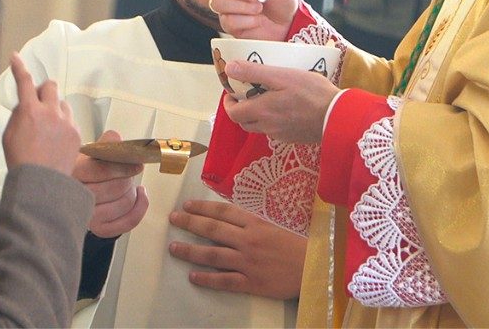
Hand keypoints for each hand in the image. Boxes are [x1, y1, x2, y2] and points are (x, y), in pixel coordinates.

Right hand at [2, 54, 80, 174]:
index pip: (24, 82)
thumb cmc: (20, 160)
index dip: (19, 68)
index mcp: (29, 111)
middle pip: (50, 85)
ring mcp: (66, 122)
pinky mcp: (76, 132)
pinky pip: (70, 120)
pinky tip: (55, 140)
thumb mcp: (9, 135)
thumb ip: (19, 114)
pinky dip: (63, 124)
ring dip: (54, 109)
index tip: (16, 58)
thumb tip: (26, 104)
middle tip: (37, 103)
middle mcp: (50, 112)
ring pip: (62, 103)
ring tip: (46, 130)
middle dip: (43, 90)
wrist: (41, 183)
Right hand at [73, 130, 150, 237]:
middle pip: (116, 187)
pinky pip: (127, 222)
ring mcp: (87, 216)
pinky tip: (138, 197)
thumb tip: (114, 139)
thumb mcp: (90, 154)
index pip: (99, 170)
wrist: (77, 193)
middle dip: (128, 178)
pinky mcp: (98, 228)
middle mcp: (76, 197)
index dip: (122, 166)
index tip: (136, 164)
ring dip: (133, 192)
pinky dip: (139, 209)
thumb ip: (104, 144)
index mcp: (72, 174)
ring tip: (128, 185)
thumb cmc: (86, 173)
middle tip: (129, 172)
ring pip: (124, 204)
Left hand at [168, 200, 306, 299]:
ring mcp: (247, 262)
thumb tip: (230, 215)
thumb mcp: (277, 225)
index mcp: (256, 223)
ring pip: (212, 254)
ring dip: (190, 251)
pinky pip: (224, 280)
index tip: (187, 205)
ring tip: (174, 248)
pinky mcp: (251, 282)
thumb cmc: (299, 245)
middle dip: (190, 223)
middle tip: (173, 219)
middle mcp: (248, 240)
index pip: (223, 211)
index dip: (203, 207)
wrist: (315, 269)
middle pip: (212, 229)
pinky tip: (193, 276)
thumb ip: (254, 221)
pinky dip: (206, 278)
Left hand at [222, 61, 338, 143]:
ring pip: (259, 127)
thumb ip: (254, 72)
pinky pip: (274, 131)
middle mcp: (268, 127)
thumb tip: (229, 68)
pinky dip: (271, 121)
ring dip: (255, 116)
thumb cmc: (311, 92)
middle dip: (241, 109)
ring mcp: (281, 134)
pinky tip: (284, 109)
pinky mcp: (293, 137)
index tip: (232, 92)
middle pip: (244, 123)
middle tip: (247, 94)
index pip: (233, 114)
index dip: (229, 103)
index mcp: (262, 111)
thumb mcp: (282, 75)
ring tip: (266, 99)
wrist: (338, 116)